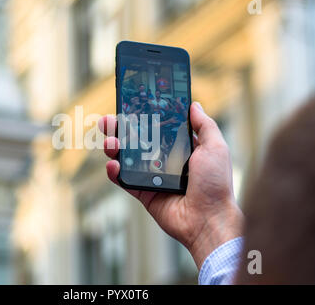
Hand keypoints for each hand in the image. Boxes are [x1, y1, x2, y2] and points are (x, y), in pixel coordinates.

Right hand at [98, 102, 243, 268]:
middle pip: (137, 140)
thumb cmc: (215, 184)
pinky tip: (113, 165)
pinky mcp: (143, 192)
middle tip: (108, 122)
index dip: (143, 117)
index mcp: (180, 147)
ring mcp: (152, 176)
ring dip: (114, 147)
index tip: (130, 106)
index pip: (157, 127)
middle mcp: (164, 159)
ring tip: (110, 142)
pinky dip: (114, 171)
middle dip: (120, 129)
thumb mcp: (215, 148)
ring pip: (126, 157)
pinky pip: (124, 179)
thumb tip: (194, 105)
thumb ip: (204, 126)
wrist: (208, 219)